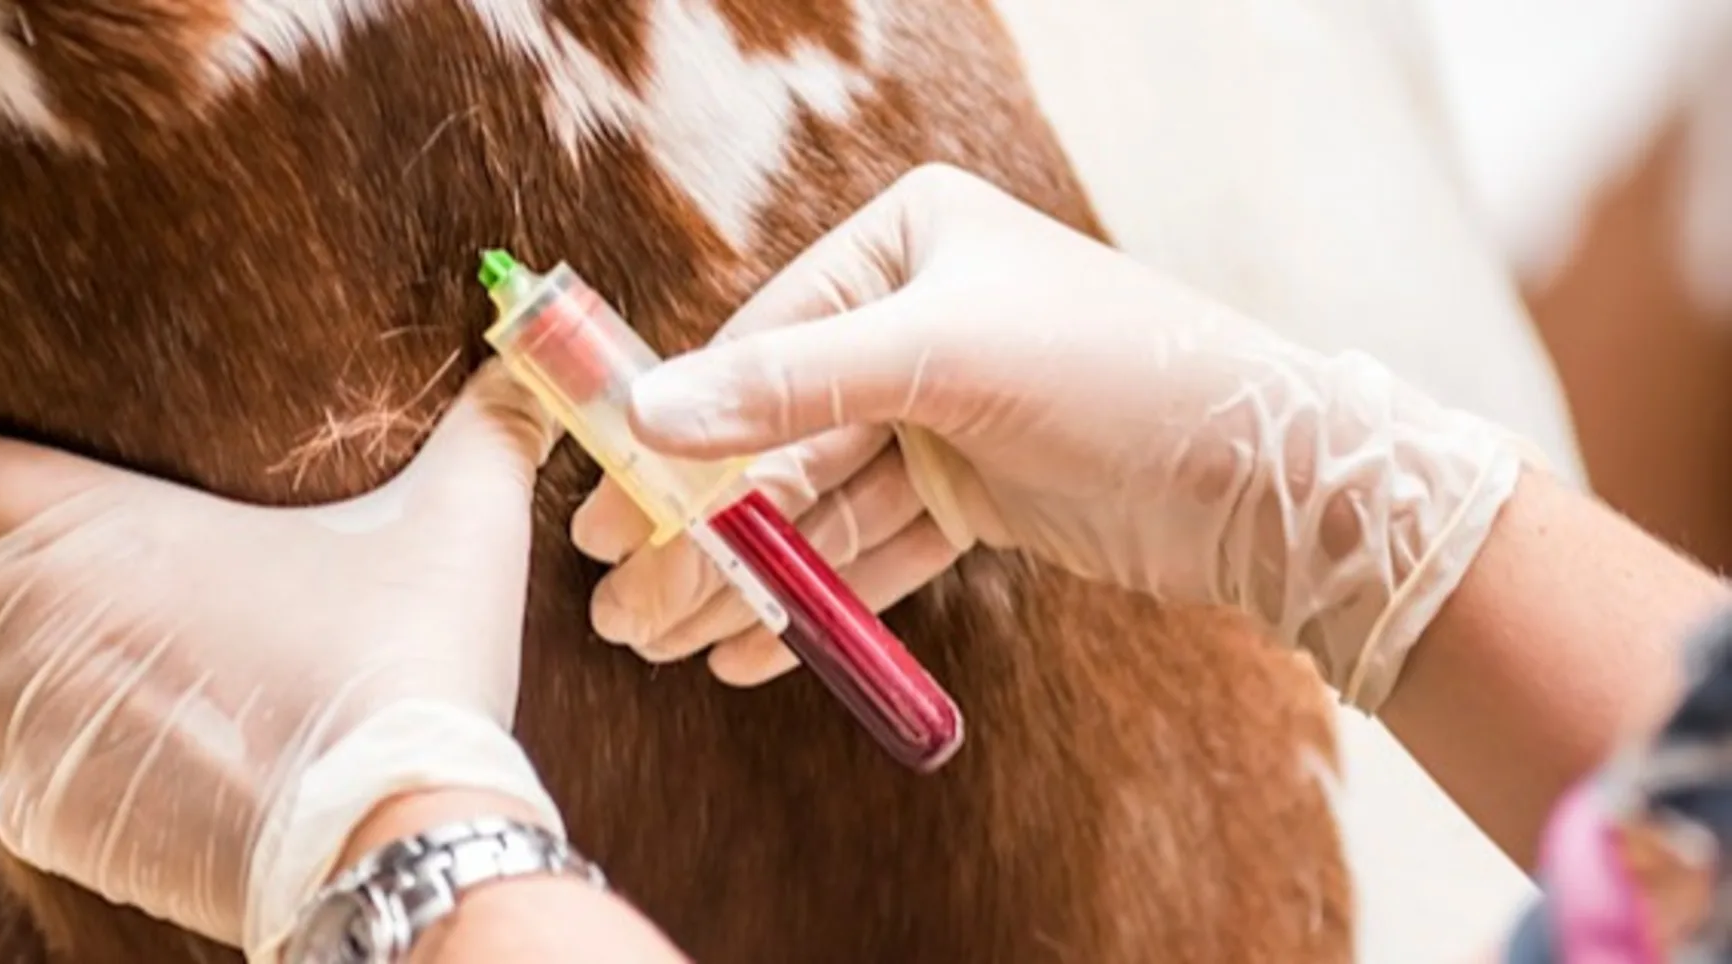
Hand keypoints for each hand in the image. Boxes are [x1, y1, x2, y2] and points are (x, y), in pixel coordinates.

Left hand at [0, 365, 565, 956]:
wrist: (393, 824)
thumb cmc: (408, 654)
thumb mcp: (458, 520)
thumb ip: (488, 430)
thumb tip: (537, 367)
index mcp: (103, 526)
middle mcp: (40, 621)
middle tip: (60, 593)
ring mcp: (36, 729)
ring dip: (15, 686)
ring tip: (119, 687)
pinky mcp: (54, 818)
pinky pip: (12, 786)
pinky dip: (52, 770)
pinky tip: (140, 765)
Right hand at [574, 163, 1527, 710]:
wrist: (1270, 478)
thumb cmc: (1114, 373)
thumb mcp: (941, 360)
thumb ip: (788, 388)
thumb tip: (646, 414)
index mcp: (904, 241)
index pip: (758, 344)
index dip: (673, 437)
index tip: (599, 511)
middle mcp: (915, 318)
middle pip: (779, 435)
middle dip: (700, 528)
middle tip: (619, 604)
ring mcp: (945, 408)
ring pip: (821, 503)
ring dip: (747, 577)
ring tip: (664, 642)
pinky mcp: (976, 488)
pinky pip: (875, 546)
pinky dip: (818, 598)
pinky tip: (750, 651)